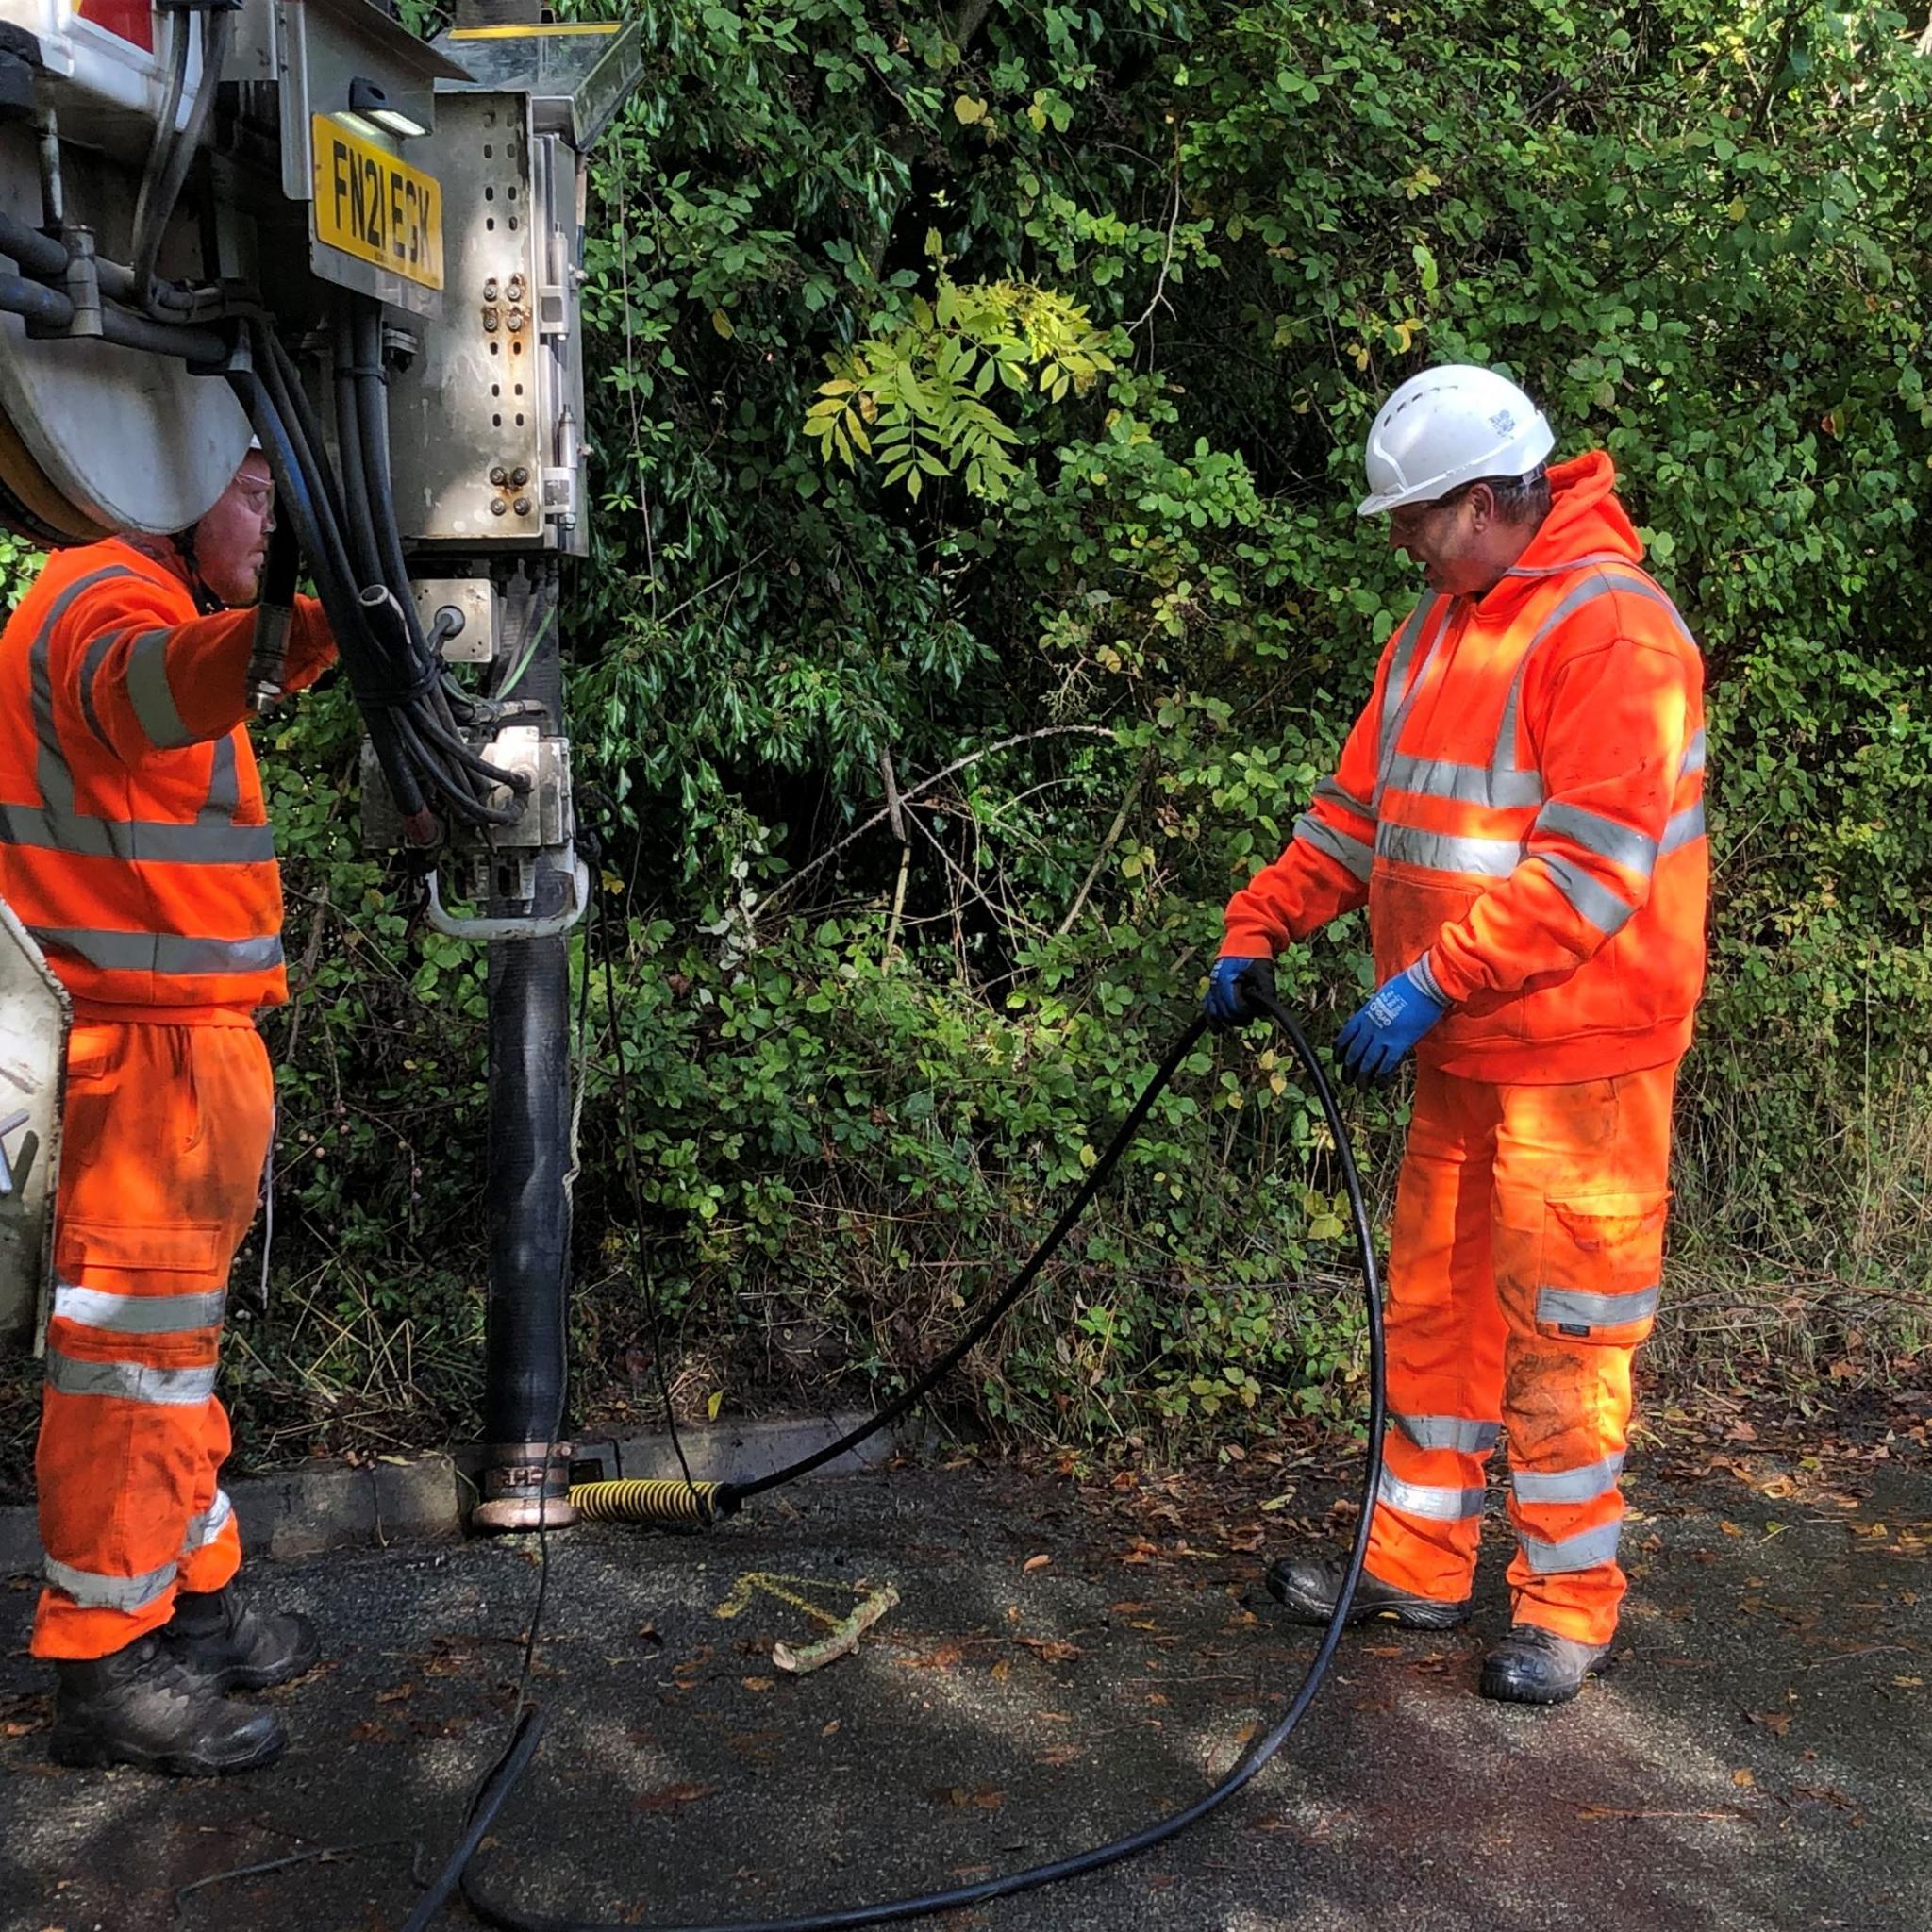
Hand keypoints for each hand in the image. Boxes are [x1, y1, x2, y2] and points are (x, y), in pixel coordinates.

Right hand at [1204, 954, 1276, 1028]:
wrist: (1246, 939)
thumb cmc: (1255, 954)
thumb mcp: (1265, 972)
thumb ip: (1266, 992)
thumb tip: (1264, 1012)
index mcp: (1227, 979)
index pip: (1235, 1007)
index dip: (1248, 1012)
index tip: (1258, 1009)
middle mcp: (1216, 983)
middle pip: (1225, 1012)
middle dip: (1240, 1016)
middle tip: (1253, 1013)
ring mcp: (1213, 985)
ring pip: (1215, 1012)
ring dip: (1228, 1018)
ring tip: (1243, 1018)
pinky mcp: (1213, 986)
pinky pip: (1209, 1006)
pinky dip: (1212, 1018)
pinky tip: (1217, 1029)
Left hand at [1335, 962, 1447, 1079]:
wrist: (1424, 985)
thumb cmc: (1408, 985)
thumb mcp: (1383, 996)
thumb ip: (1376, 1009)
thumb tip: (1376, 1016)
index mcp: (1365, 1013)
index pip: (1346, 1035)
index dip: (1340, 1049)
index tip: (1338, 1059)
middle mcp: (1370, 1026)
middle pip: (1354, 1051)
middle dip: (1349, 1068)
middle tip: (1346, 1079)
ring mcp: (1384, 1036)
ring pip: (1367, 1061)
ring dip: (1363, 1076)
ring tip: (1360, 1087)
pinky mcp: (1400, 1043)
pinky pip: (1387, 1064)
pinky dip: (1382, 1076)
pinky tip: (1380, 1084)